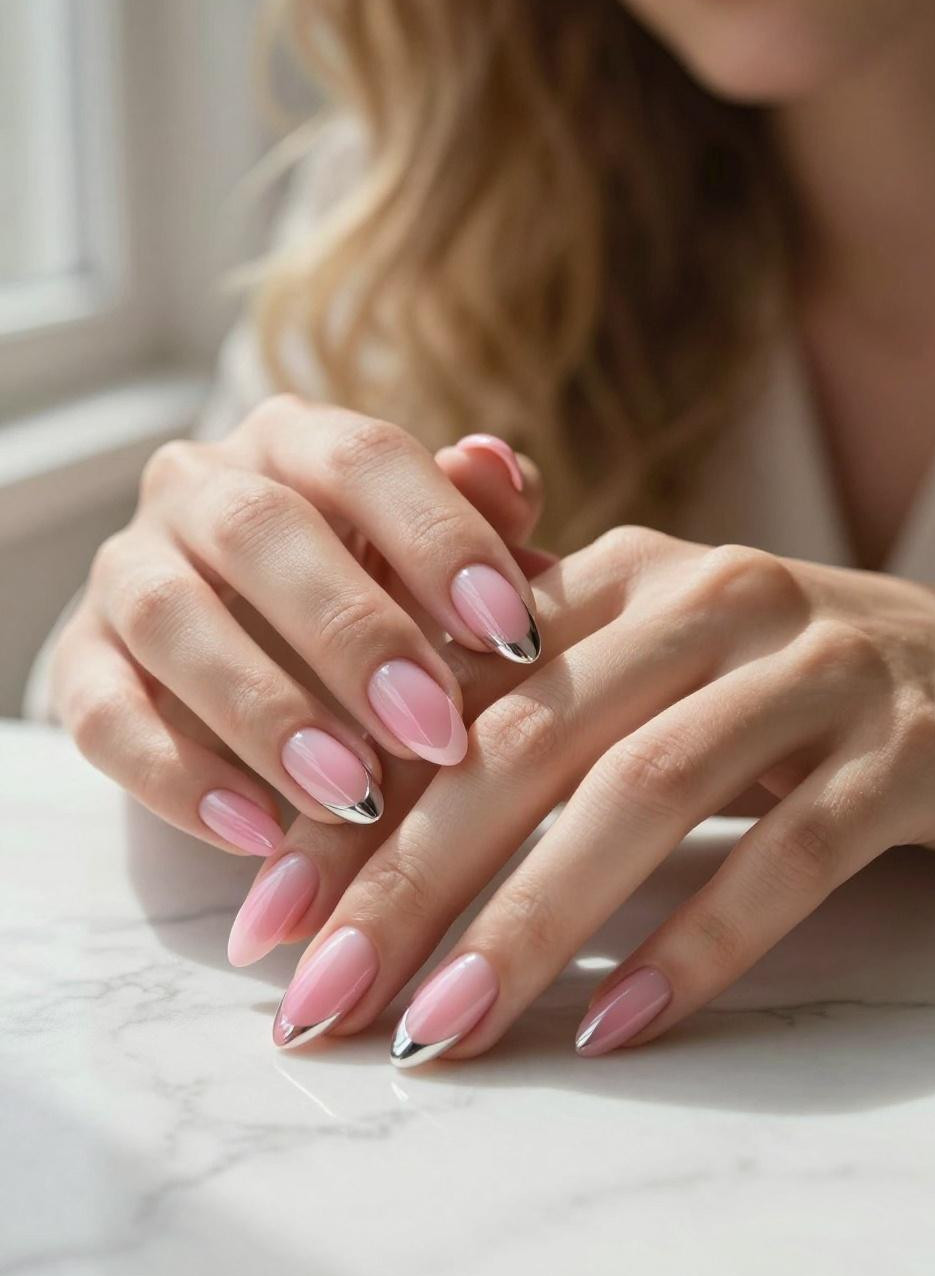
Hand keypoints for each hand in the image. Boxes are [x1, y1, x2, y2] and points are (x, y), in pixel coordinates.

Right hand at [51, 397, 542, 853]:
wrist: (244, 649)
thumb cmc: (373, 594)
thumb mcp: (433, 563)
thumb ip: (480, 520)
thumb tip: (496, 463)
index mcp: (297, 441)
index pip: (363, 457)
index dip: (440, 540)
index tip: (513, 635)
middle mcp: (200, 486)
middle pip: (261, 529)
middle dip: (354, 635)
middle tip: (434, 731)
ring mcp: (128, 569)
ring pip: (173, 619)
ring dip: (266, 712)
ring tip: (353, 795)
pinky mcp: (79, 660)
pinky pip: (103, 716)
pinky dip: (178, 778)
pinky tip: (259, 835)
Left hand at [262, 528, 934, 1059]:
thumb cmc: (778, 692)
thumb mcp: (649, 668)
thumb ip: (524, 698)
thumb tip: (359, 793)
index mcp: (623, 577)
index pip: (457, 690)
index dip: (356, 803)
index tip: (271, 921)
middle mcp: (710, 597)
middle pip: (529, 739)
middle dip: (410, 876)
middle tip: (323, 997)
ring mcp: (812, 666)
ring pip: (644, 790)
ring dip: (531, 921)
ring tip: (444, 1029)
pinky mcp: (904, 749)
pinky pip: (789, 851)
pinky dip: (699, 939)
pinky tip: (618, 1023)